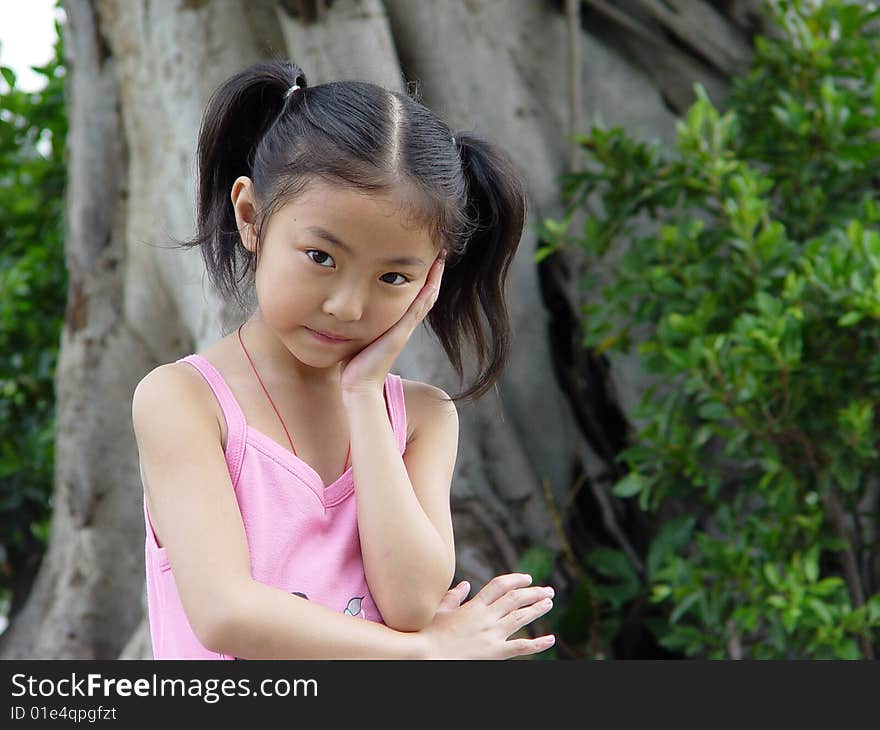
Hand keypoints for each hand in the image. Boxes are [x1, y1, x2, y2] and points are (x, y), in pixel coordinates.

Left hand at [339, 249, 445, 395]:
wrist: (359, 386)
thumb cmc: (353, 365)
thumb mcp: (357, 336)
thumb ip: (357, 323)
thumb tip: (343, 310)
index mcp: (396, 325)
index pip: (415, 297)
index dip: (422, 278)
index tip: (426, 258)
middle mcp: (404, 325)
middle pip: (425, 294)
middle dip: (432, 273)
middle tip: (439, 252)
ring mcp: (405, 329)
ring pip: (426, 298)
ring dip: (434, 277)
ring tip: (440, 257)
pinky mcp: (401, 333)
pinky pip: (419, 307)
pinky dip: (427, 291)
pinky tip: (432, 276)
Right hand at [418, 573, 555, 659]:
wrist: (426, 655)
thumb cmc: (429, 634)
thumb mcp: (440, 611)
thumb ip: (454, 597)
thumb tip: (466, 585)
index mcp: (474, 606)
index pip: (500, 585)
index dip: (516, 579)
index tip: (527, 578)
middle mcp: (486, 617)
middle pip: (516, 598)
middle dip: (534, 592)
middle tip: (547, 590)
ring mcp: (492, 634)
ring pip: (521, 617)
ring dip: (538, 608)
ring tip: (549, 603)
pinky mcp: (495, 653)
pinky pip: (522, 647)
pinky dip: (538, 644)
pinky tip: (551, 639)